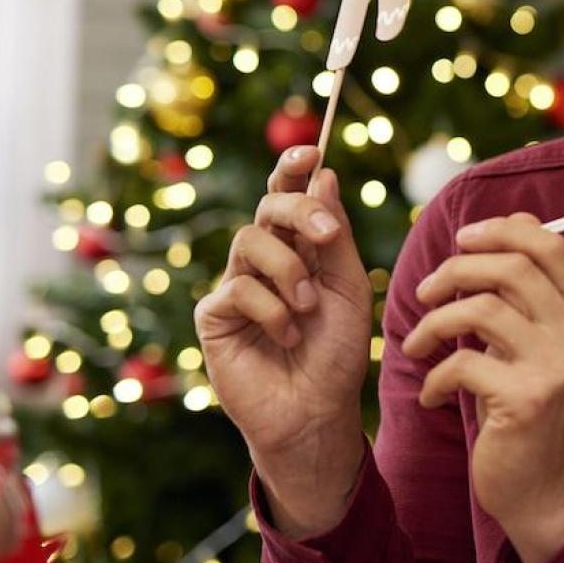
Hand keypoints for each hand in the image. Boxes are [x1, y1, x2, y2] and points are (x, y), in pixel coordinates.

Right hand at [195, 147, 373, 535]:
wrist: (318, 410)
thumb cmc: (337, 350)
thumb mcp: (349, 286)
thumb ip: (336, 234)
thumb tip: (325, 174)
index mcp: (300, 249)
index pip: (289, 196)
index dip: (293, 169)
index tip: (310, 152)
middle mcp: (265, 261)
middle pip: (269, 207)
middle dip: (299, 212)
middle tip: (327, 238)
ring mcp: (236, 286)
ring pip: (250, 242)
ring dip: (290, 272)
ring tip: (308, 308)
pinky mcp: (213, 316)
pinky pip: (238, 289)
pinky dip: (271, 310)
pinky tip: (285, 336)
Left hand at [404, 214, 563, 562]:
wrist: (542, 487)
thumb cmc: (528, 408)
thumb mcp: (539, 344)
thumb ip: (530, 292)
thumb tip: (511, 222)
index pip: (552, 246)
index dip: (502, 231)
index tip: (462, 239)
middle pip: (513, 267)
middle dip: (456, 270)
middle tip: (426, 292)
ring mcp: (558, 367)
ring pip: (481, 308)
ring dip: (434, 321)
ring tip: (416, 344)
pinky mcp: (526, 400)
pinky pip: (461, 363)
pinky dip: (434, 377)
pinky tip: (432, 395)